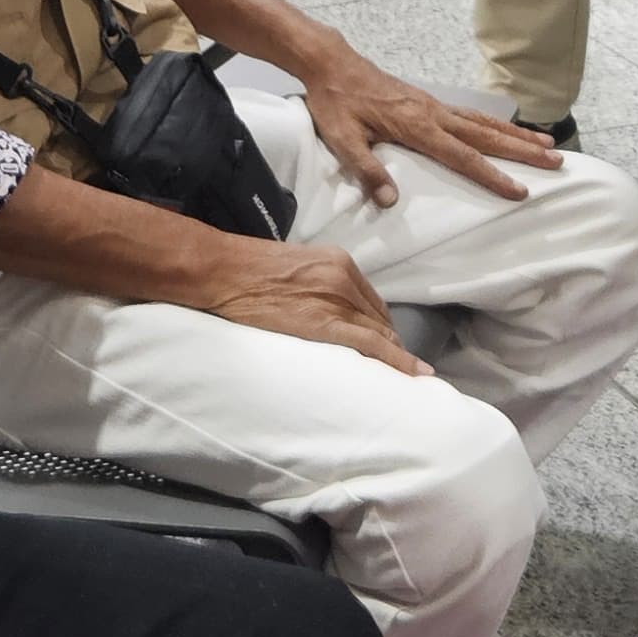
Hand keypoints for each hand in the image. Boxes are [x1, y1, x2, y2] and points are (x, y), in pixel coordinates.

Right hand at [198, 235, 430, 376]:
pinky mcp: (325, 323)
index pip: (371, 300)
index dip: (381, 324)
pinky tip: (414, 372)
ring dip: (394, 354)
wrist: (223, 270)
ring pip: (379, 332)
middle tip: (397, 364)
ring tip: (405, 374)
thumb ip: (318, 283)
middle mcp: (345, 279)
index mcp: (339, 262)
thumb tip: (323, 307)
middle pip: (379, 317)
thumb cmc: (248, 269)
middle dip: (390, 342)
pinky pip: (372, 345)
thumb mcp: (296, 267)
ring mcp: (337, 300)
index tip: (387, 341)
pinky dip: (397, 360)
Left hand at [295, 43, 555, 207]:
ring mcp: (434, 106)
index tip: (521, 191)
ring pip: (485, 122)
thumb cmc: (336, 103)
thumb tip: (390, 200)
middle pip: (487, 136)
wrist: (332, 64)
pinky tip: (506, 130)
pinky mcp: (430, 102)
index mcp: (417, 127)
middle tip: (557, 162)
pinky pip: (472, 115)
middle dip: (524, 151)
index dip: (493, 176)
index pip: (464, 157)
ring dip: (517, 135)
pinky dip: (496, 123)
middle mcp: (434, 114)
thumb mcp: (342, 139)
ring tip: (548, 144)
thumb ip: (366, 170)